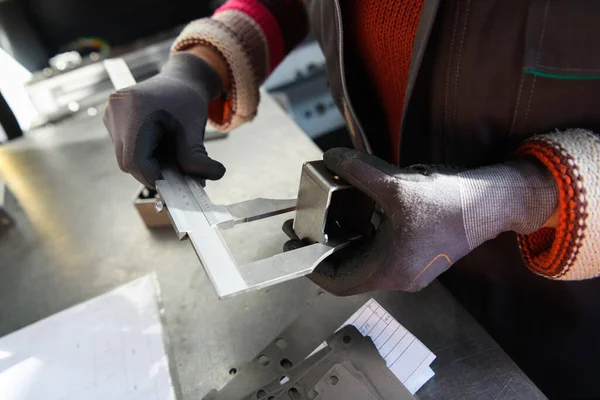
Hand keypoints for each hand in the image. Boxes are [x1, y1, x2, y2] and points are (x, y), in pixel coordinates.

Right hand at [103, 52, 224, 186]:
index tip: (173, 183)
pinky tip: (159, 144)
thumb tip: (215, 176)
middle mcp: (116, 110)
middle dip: (152, 172)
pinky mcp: (111, 119)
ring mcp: (111, 114)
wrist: (181, 79)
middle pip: (127, 161)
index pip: (135, 159)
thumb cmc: (188, 101)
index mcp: (134, 109)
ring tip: (170, 154)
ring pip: (125, 157)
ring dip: (148, 163)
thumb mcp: (194, 130)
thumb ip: (198, 157)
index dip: (153, 177)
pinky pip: (124, 148)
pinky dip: (142, 154)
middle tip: (176, 173)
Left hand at [286, 148, 556, 295]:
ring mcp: (411, 270)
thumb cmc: (448, 200)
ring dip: (345, 246)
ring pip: (365, 264)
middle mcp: (399, 277)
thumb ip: (357, 170)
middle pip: (349, 273)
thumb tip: (330, 157)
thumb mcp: (395, 183)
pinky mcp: (418, 258)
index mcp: (390, 268)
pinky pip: (381, 255)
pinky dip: (364, 240)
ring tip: (327, 223)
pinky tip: (357, 217)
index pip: (337, 282)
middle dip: (325, 253)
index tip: (295, 248)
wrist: (492, 203)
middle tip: (306, 231)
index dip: (311, 267)